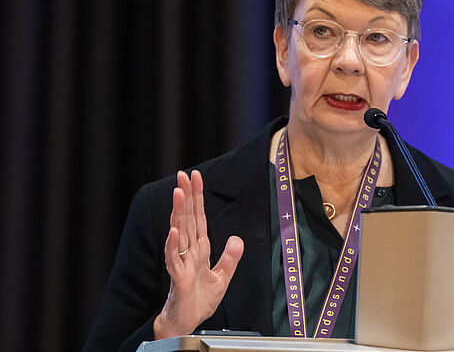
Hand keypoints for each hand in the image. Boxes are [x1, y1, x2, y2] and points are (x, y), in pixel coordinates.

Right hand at [153, 170, 243, 338]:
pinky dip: (173, 245)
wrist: (187, 322)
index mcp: (200, 249)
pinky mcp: (178, 277)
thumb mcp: (223, 276)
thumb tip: (236, 238)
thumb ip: (230, 257)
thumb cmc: (200, 300)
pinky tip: (174, 230)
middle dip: (186, 196)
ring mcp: (182, 263)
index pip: (198, 217)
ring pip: (180, 233)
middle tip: (183, 174)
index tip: (195, 177)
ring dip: (179, 213)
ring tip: (178, 192)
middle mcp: (189, 252)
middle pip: (188, 219)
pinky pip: (174, 259)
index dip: (197, 197)